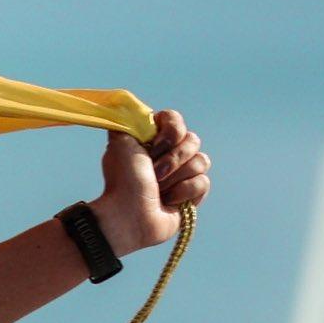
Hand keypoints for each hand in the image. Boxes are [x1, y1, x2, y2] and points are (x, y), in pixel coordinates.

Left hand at [90, 109, 210, 253]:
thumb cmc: (123, 181)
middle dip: (172, 159)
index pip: (176, 120)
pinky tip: (168, 201)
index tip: (154, 145)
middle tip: (153, 173)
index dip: (170, 132)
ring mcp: (181, 174)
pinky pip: (203, 183)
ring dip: (176, 177)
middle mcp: (168, 154)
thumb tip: (130, 106)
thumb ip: (129, 120)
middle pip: (193, 141)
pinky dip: (184, 192)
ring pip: (201, 162)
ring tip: (158, 189)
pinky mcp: (191, 194)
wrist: (128, 216)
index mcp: (152, 139)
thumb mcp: (120, 143)